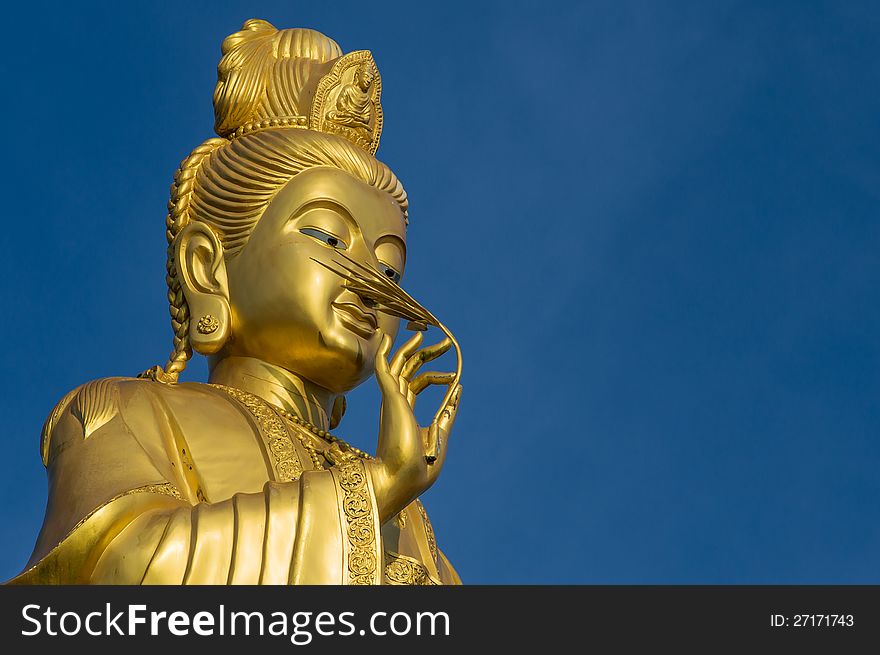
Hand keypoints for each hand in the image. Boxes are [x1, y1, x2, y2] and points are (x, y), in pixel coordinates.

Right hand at [368, 332, 461, 522]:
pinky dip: (385, 352)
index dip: (436, 376)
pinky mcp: (390, 398)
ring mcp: (392, 400)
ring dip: (414, 349)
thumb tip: (458, 390)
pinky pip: (384, 369)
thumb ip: (447, 414)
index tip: (454, 376)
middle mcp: (396, 404)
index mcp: (405, 414)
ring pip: (400, 365)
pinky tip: (389, 337)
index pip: (418, 386)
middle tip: (446, 344)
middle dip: (427, 355)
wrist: (401, 480)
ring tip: (429, 336)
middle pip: (411, 370)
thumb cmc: (418, 470)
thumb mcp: (439, 438)